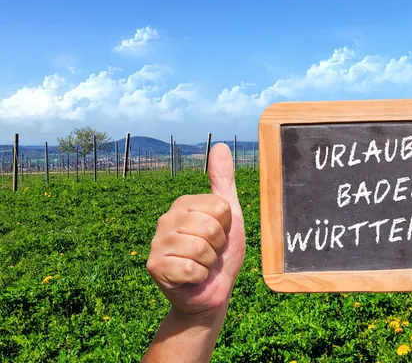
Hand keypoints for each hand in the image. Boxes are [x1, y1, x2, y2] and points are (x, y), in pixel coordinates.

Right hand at [146, 143, 245, 318]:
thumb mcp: (229, 216)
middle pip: (210, 227)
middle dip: (219, 246)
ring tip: (202, 264)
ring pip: (201, 248)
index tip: (220, 235)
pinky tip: (191, 277)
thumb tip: (222, 145)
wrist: (211, 292)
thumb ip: (224, 181)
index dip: (227, 226)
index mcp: (184, 204)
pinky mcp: (155, 266)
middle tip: (211, 253)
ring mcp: (158, 242)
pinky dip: (199, 277)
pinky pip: (190, 268)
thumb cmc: (220, 253)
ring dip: (209, 263)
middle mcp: (166, 219)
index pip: (220, 207)